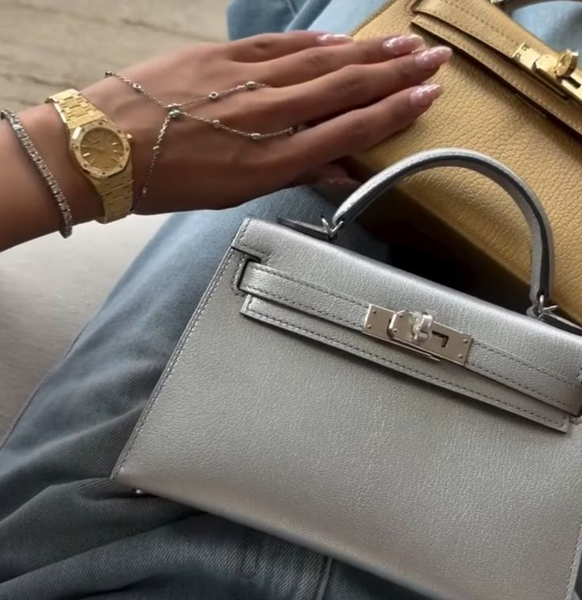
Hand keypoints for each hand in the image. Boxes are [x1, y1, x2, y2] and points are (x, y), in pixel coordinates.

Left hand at [82, 32, 450, 213]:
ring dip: (366, 52)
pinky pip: (279, 46)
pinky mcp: (220, 57)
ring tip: (403, 43)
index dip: (391, 113)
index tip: (426, 97)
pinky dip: (314, 43)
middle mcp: (263, 117)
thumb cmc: (168, 183)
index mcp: (268, 162)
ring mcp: (241, 81)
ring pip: (317, 62)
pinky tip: (341, 40)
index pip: (346, 130)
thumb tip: (339, 166)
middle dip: (395, 73)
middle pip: (342, 89)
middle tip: (433, 59)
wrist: (104, 151)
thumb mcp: (234, 193)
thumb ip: (290, 172)